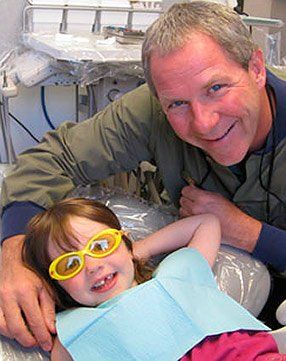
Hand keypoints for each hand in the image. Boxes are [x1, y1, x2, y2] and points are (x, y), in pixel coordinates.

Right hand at [0, 235, 55, 350]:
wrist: (14, 254)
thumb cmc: (31, 268)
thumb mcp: (45, 285)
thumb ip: (48, 308)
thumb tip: (51, 328)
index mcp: (26, 291)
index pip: (35, 321)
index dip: (42, 336)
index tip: (48, 343)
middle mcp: (10, 296)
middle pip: (18, 329)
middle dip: (30, 340)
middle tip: (38, 342)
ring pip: (5, 328)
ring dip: (17, 336)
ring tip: (29, 336)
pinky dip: (7, 329)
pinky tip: (16, 328)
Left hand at [179, 184, 261, 251]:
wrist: (235, 228)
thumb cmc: (230, 214)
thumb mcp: (217, 196)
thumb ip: (203, 192)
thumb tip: (194, 189)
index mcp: (202, 198)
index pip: (185, 190)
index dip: (188, 190)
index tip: (190, 191)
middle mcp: (196, 208)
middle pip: (182, 200)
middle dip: (187, 199)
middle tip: (194, 200)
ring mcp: (194, 218)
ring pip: (181, 209)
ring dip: (186, 208)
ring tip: (195, 209)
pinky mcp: (194, 226)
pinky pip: (185, 219)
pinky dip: (188, 217)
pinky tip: (195, 216)